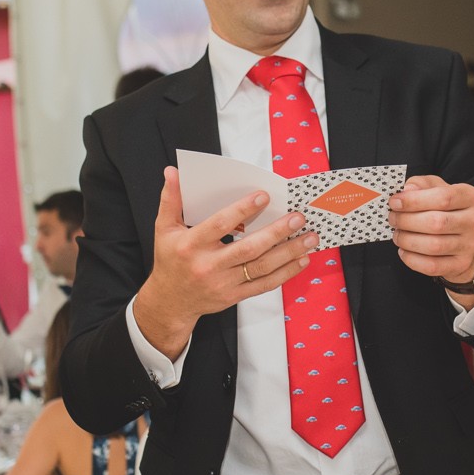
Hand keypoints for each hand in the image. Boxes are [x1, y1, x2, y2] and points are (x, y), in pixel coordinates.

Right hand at [133, 167, 318, 357]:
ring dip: (289, 253)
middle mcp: (209, 266)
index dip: (242, 210)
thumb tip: (172, 172)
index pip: (220, 225)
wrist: (170, 302)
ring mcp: (224, 283)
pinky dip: (285, 273)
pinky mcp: (234, 296)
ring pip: (261, 268)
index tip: (264, 196)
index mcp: (191, 245)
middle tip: (297, 218)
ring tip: (309, 238)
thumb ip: (170, 200)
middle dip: (276, 232)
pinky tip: (301, 260)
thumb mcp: (164, 229)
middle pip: (248, 249)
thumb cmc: (170, 261)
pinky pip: (264, 285)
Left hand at [389, 175, 473, 285]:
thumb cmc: (445, 209)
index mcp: (470, 197)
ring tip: (398, 234)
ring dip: (407, 240)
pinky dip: (412, 259)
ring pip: (433, 245)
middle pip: (436, 222)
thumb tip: (406, 191)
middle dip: (407, 221)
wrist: (464, 238)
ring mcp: (470, 245)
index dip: (414, 200)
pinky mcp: (461, 264)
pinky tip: (404, 251)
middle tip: (393, 219)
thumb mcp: (436, 188)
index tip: (394, 202)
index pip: (443, 197)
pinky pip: (432, 266)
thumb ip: (421, 184)